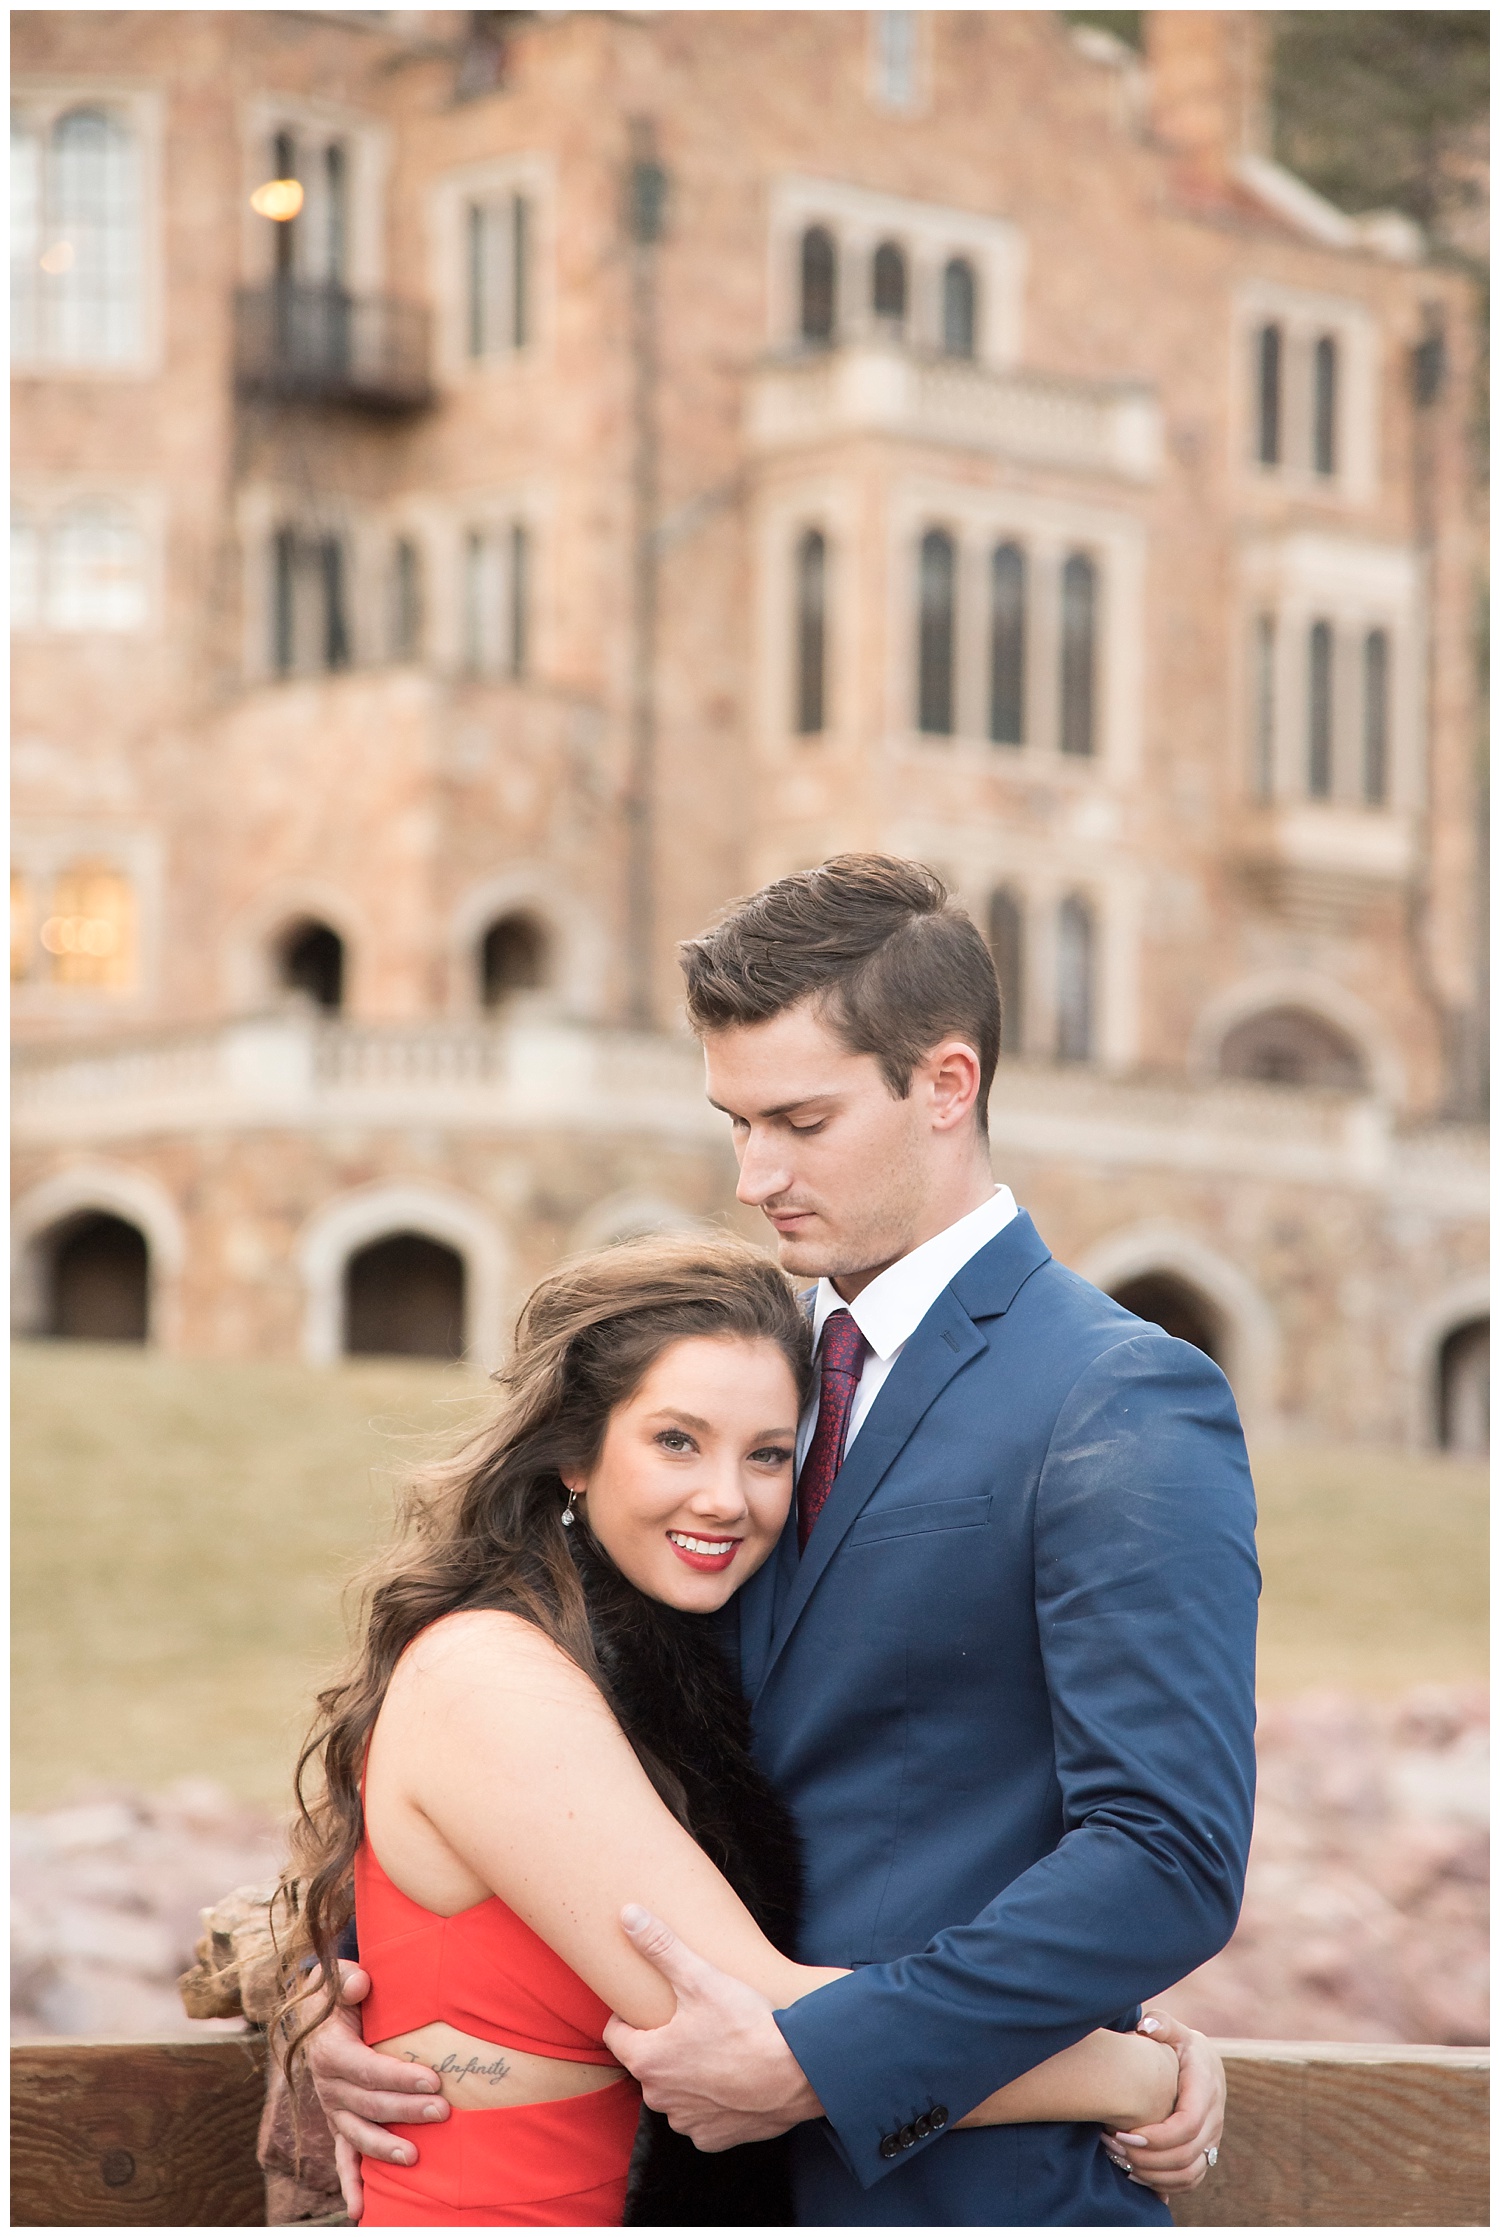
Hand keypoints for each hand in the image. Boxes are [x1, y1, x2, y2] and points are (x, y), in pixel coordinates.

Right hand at [302, 1962, 448, 2217]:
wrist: (321, 2017)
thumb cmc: (342, 1996)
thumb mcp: (339, 1980)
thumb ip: (348, 1980)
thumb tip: (360, 1982)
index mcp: (331, 2051)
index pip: (368, 2069)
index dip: (399, 2076)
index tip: (434, 2078)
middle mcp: (328, 2086)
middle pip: (370, 2104)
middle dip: (408, 2109)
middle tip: (444, 2110)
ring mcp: (334, 2111)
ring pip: (359, 2134)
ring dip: (387, 2147)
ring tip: (416, 2155)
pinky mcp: (340, 2125)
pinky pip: (342, 2159)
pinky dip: (351, 2184)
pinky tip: (361, 2210)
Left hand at [601, 1905, 823, 2150]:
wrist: (797, 2073)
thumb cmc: (746, 2026)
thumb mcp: (700, 1979)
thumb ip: (660, 1947)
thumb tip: (627, 1915)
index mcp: (648, 2060)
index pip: (616, 2035)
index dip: (629, 2016)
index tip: (649, 2004)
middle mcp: (660, 2098)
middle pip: (647, 2063)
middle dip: (662, 2043)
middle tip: (691, 2021)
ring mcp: (687, 2122)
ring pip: (674, 2091)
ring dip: (686, 2074)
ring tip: (713, 2048)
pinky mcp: (714, 2138)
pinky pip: (701, 2116)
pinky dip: (710, 2100)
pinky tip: (730, 2078)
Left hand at [1101, 2011, 1224, 2197]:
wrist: (1205, 2064)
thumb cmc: (1181, 2046)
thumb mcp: (1174, 2030)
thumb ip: (1160, 2024)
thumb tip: (1147, 2025)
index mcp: (1205, 2089)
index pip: (1188, 2124)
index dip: (1158, 2136)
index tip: (1125, 2133)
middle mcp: (1214, 2119)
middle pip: (1187, 2154)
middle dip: (1148, 2157)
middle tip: (1113, 2146)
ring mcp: (1212, 2139)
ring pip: (1190, 2173)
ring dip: (1154, 2174)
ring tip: (1120, 2162)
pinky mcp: (1205, 2152)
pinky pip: (1190, 2180)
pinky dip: (1165, 2184)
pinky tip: (1135, 2174)